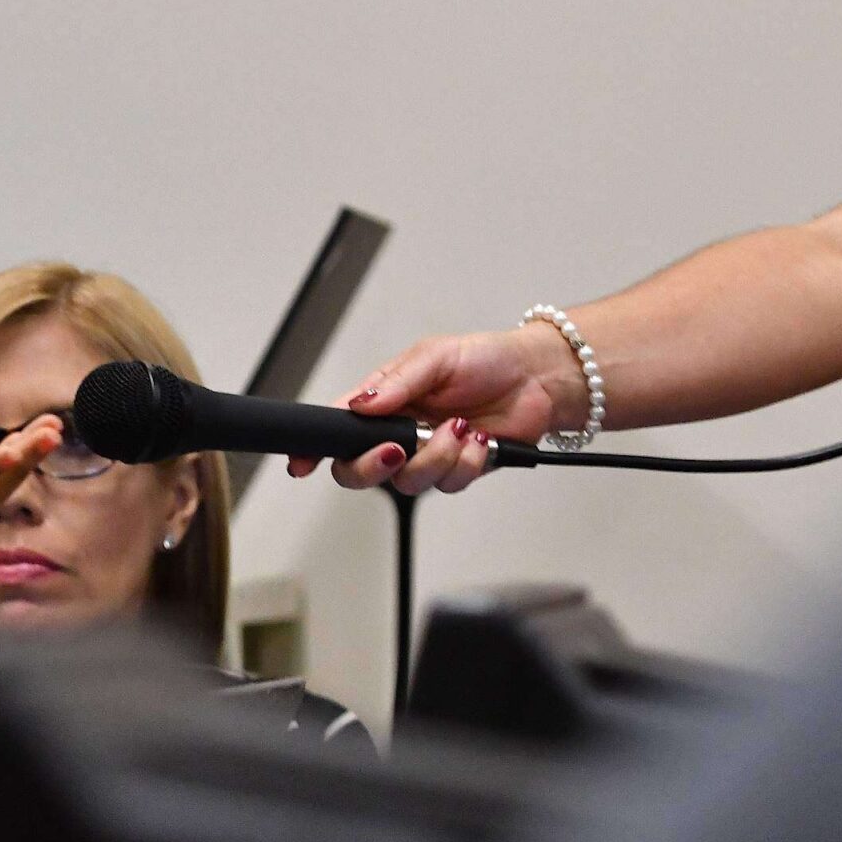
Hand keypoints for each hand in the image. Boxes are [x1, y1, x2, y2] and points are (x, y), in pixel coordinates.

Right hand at [289, 324, 585, 492]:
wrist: (538, 379)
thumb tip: (360, 404)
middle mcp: (397, 434)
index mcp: (381, 404)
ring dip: (437, 457)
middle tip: (397, 448)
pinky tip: (481, 439)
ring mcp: (425, 456)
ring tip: (462, 427)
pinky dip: (467, 461)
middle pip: (358, 472)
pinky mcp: (456, 470)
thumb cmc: (485, 359)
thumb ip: (395, 383)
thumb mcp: (434, 357)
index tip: (302, 464)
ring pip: (407, 483)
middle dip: (373, 466)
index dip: (313, 451)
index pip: (336, 431)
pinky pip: (448, 484)